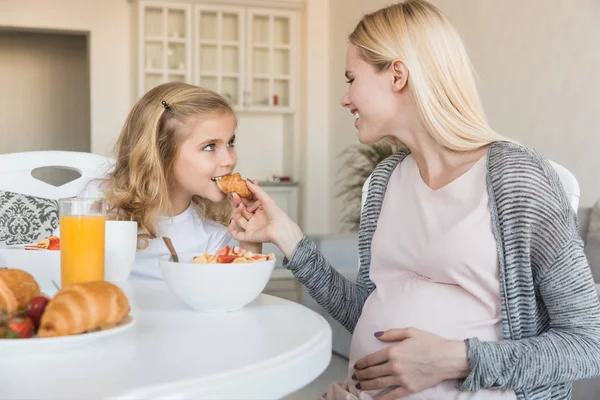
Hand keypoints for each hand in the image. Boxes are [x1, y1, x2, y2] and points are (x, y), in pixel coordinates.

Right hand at [228, 180, 302, 258]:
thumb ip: (256, 190)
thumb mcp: (266, 199)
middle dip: (237, 202)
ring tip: (238, 205)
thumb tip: (248, 180)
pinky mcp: (248, 236)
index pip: (247, 203)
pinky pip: (236, 234)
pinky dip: (232, 228)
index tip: (238, 190)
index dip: (242, 197)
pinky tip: (233, 221)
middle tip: (234, 194)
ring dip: (235, 211)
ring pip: (238, 219)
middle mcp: (255, 219)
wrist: (280, 229)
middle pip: (242, 210)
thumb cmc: (277, 215)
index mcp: (260, 210)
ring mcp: (251, 228)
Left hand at [353, 328, 468, 398]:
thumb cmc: (430, 342)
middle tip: (355, 377)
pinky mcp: (409, 389)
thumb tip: (376, 335)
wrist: (448, 358)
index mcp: (393, 352)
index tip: (356, 366)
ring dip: (366, 386)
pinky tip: (374, 399)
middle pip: (372, 373)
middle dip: (361, 375)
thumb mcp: (410, 331)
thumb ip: (391, 333)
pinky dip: (381, 398)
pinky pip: (391, 395)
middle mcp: (394, 366)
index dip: (361, 363)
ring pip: (378, 384)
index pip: (371, 359)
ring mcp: (401, 379)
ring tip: (359, 386)